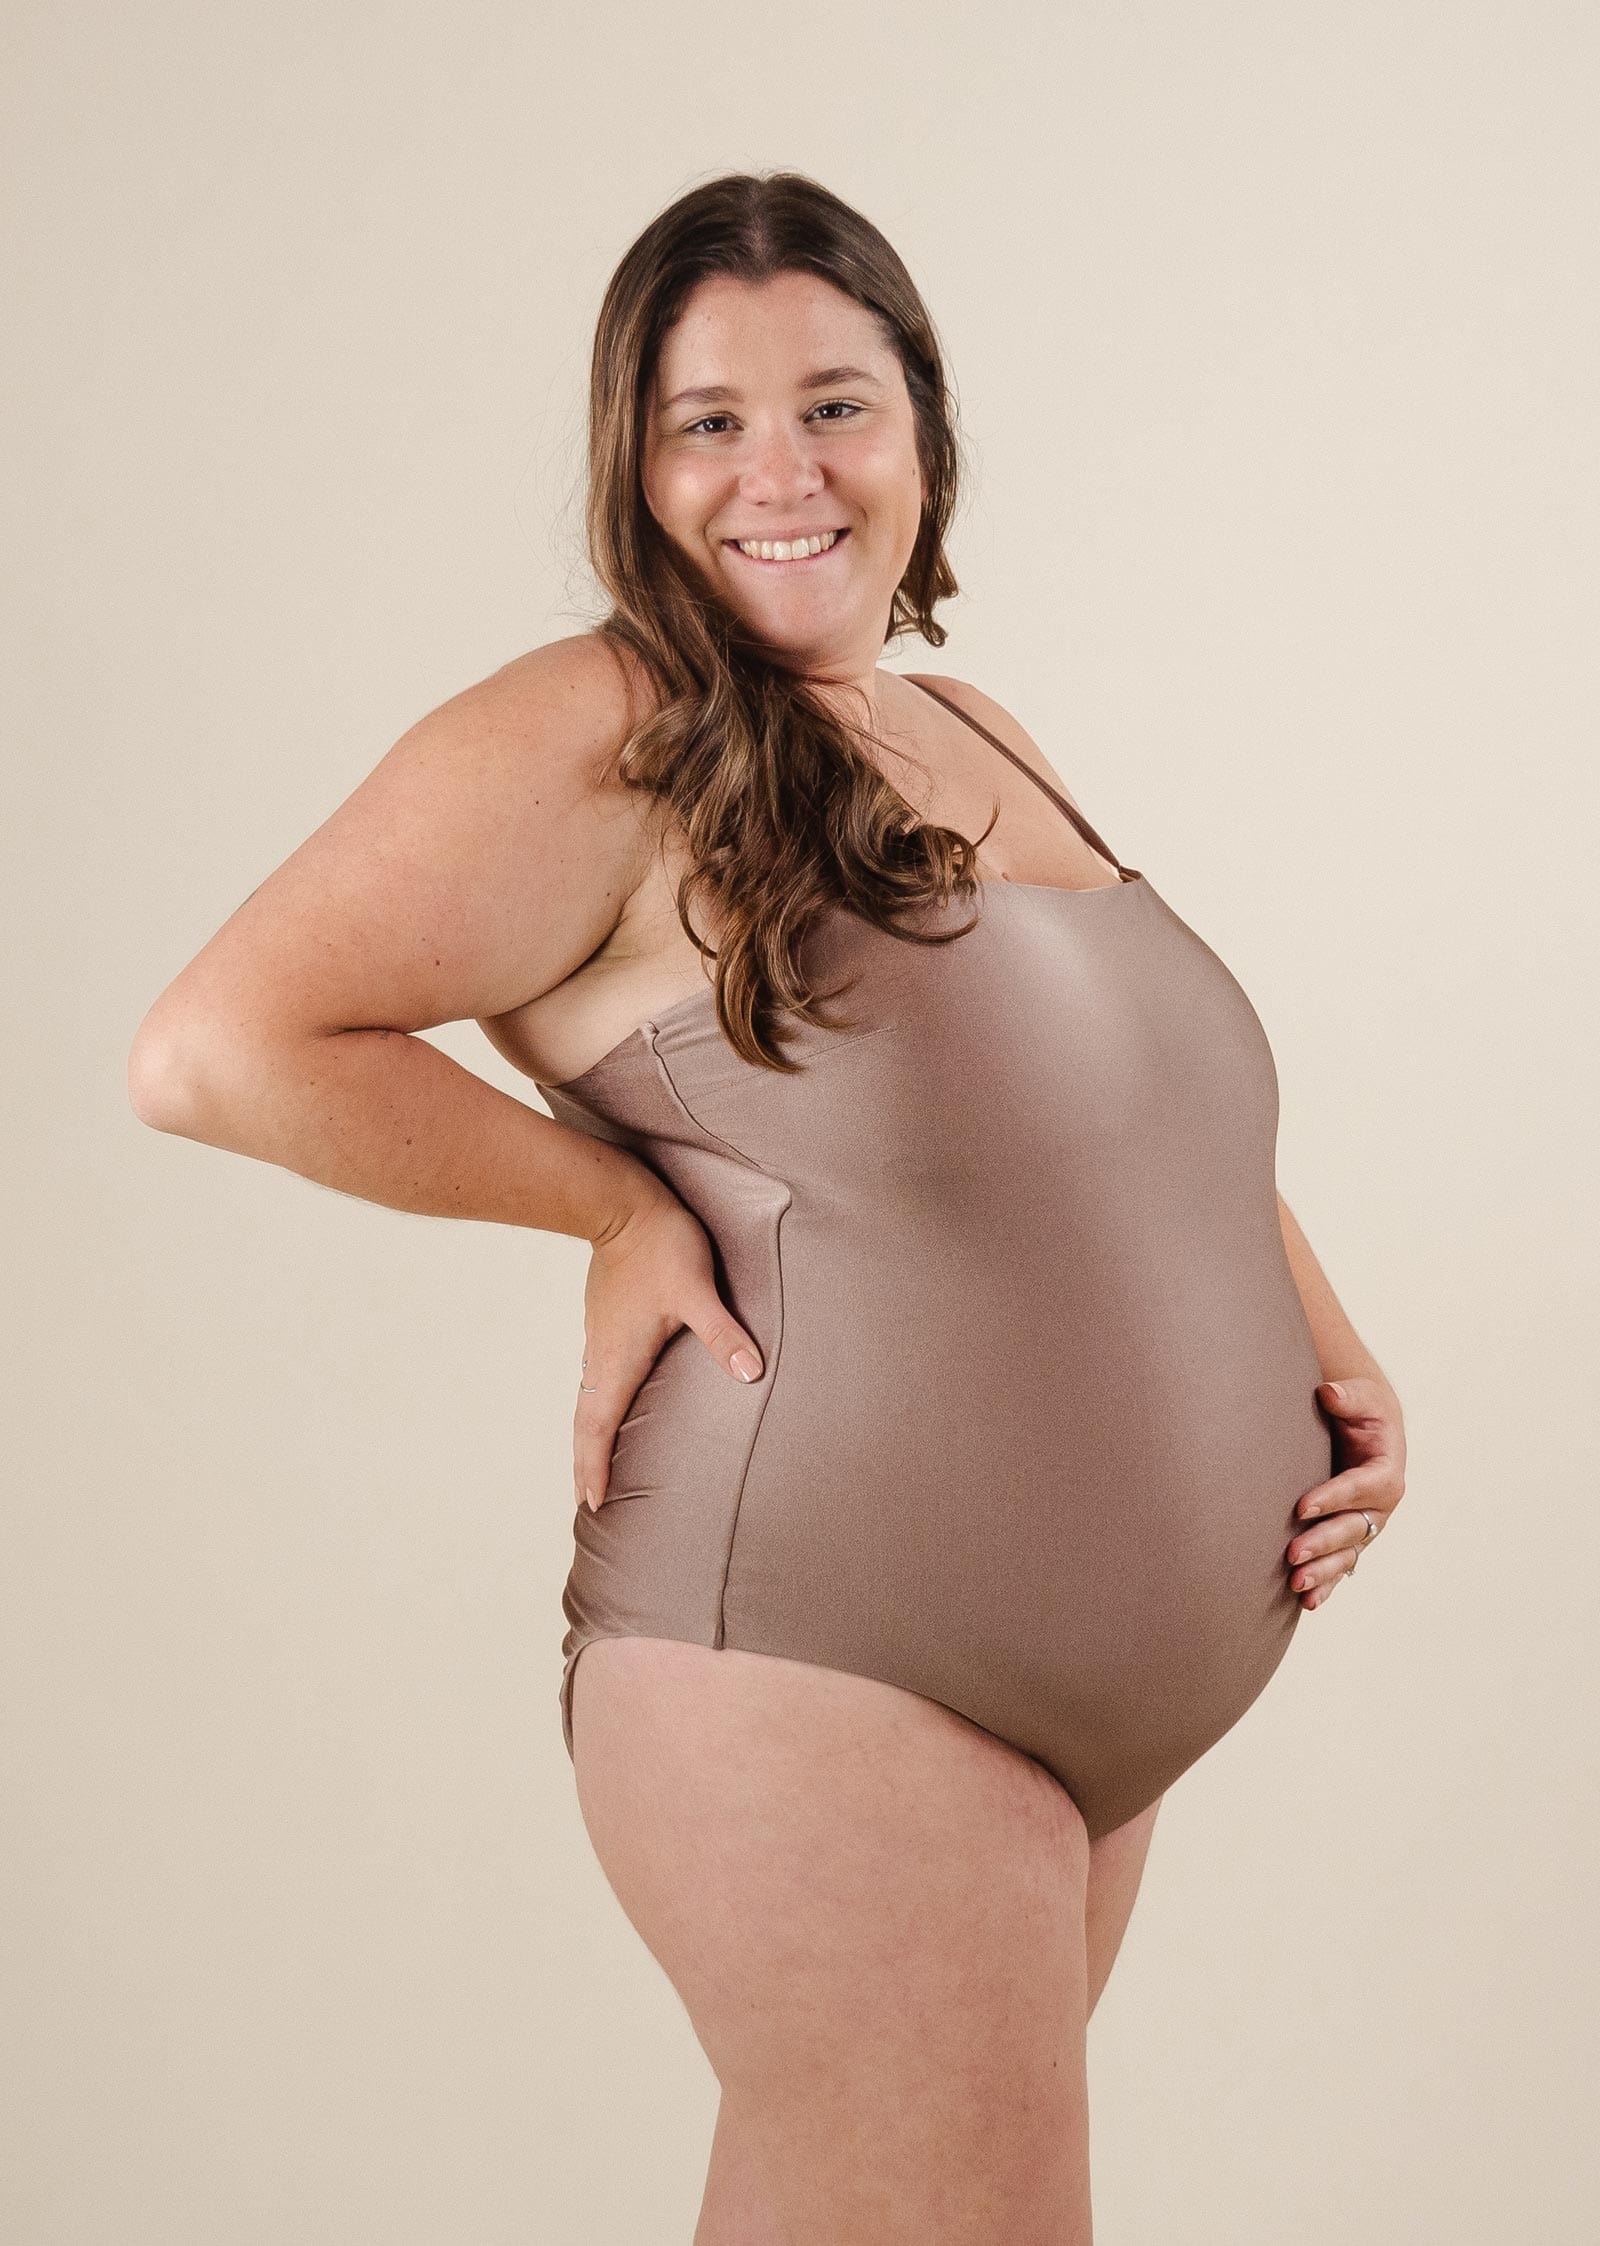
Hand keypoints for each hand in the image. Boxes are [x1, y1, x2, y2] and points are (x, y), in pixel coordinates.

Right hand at [574, 1185, 763, 1512]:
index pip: (597, 1427)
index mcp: (619, 1358)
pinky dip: (599, 1407)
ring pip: (590, 1400)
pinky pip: (599, 1377)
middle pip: (586, 1422)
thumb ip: (722, 1333)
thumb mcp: (697, 1289)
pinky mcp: (608, 1321)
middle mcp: (603, 1354)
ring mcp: (602, 1337)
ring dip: (590, 1436)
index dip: (593, 1467)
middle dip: (585, 1464)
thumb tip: (750, 1374)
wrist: (619, 1201)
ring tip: (596, 1466)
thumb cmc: (660, 1244)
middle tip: (586, 1502)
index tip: (591, 1504)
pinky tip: (615, 1406)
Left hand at [1286, 1374, 1406, 1608]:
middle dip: (1322, 1543)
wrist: (1370, 1430)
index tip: (1301, 1507)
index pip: (1359, 1488)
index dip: (1333, 1497)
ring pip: (1346, 1554)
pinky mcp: (1351, 1538)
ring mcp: (1366, 1527)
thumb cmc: (1363, 1411)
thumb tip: (1329, 1393)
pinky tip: (1307, 1603)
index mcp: (1385, 1472)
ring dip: (1322, 1572)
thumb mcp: (1361, 1398)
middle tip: (1291, 1554)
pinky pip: (1341, 1566)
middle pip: (1352, 1529)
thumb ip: (1348, 1396)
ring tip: (1294, 1585)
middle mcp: (1379, 1507)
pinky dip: (1326, 1585)